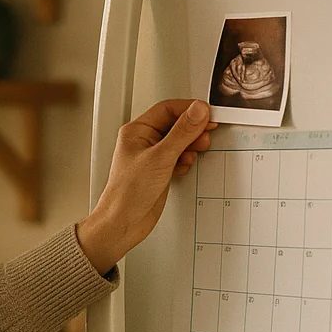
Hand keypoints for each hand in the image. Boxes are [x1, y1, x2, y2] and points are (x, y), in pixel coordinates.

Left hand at [78, 98, 217, 272]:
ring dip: (191, 145)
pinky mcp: (160, 171)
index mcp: (136, 131)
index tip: (208, 114)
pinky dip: (186, 159)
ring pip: (180, 142)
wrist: (123, 222)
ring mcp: (153, 157)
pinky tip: (184, 166)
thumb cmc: (128, 192)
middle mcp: (144, 142)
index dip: (189, 109)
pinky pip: (179, 157)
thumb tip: (198, 110)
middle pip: (176, 124)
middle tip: (205, 135)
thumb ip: (182, 132)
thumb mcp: (160, 157)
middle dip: (193, 129)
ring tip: (196, 151)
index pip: (167, 109)